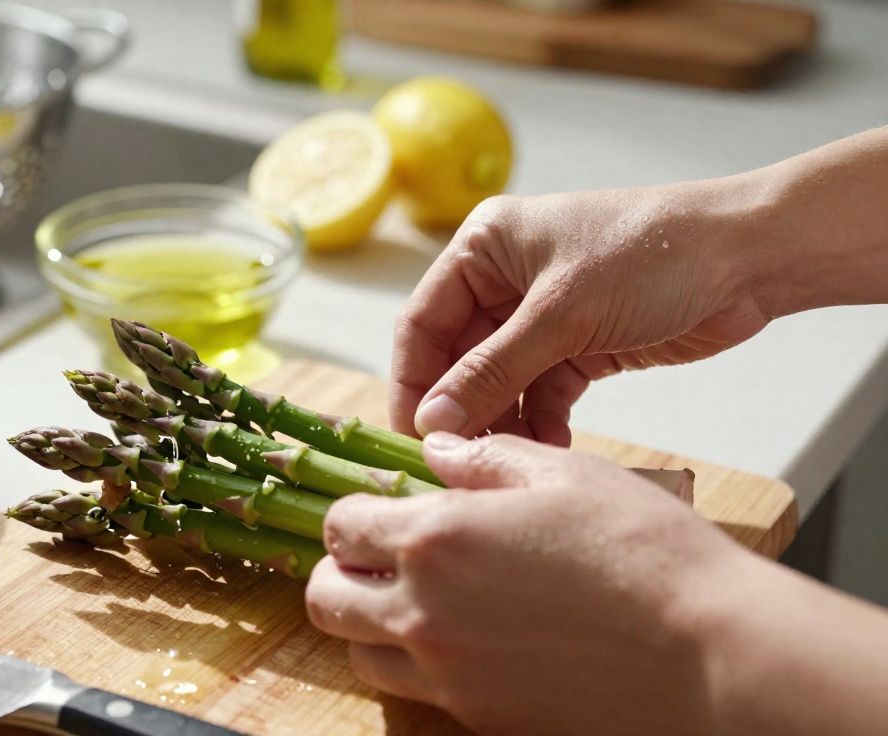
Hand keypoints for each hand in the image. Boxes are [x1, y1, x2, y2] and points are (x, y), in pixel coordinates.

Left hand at [305, 432, 747, 734]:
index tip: (382, 510)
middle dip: (342, 572)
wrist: (708, 654)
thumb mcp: (565, 473)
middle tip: (383, 559)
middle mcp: (423, 610)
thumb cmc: (645, 553)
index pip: (340, 524)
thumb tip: (436, 449)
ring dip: (371, 624)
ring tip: (421, 602)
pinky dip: (416, 667)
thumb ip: (485, 458)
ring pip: (358, 653)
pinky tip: (464, 641)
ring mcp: (446, 673)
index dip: (354, 512)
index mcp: (435, 537)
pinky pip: (411, 693)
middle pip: (325, 597)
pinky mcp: (477, 716)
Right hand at [390, 182, 771, 443]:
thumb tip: (432, 421)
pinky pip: (542, 392)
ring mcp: (542, 315)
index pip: (423, 323)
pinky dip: (542, 421)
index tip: (410, 438)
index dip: (412, 382)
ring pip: (499, 381)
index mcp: (484, 247)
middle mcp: (504, 278)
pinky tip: (548, 449)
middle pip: (458, 357)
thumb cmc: (654, 254)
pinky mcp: (580, 345)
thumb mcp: (562, 314)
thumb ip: (492, 372)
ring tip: (504, 463)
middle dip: (459, 409)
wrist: (751, 258)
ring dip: (502, 421)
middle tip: (455, 462)